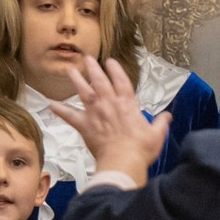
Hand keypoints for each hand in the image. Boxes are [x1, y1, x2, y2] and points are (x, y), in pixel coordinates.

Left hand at [57, 57, 172, 182]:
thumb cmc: (140, 148)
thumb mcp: (156, 134)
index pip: (121, 81)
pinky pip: (70, 116)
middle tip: (87, 58)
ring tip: (70, 70)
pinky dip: (60, 110)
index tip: (110, 61)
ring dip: (77, 80)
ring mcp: (96, 113)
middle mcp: (110, 104)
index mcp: (128, 104)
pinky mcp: (85, 126)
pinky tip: (51, 105)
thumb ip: (161, 123)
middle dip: (94, 69)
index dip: (116, 70)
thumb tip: (168, 116)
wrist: (123, 161)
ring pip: (84, 92)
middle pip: (100, 81)